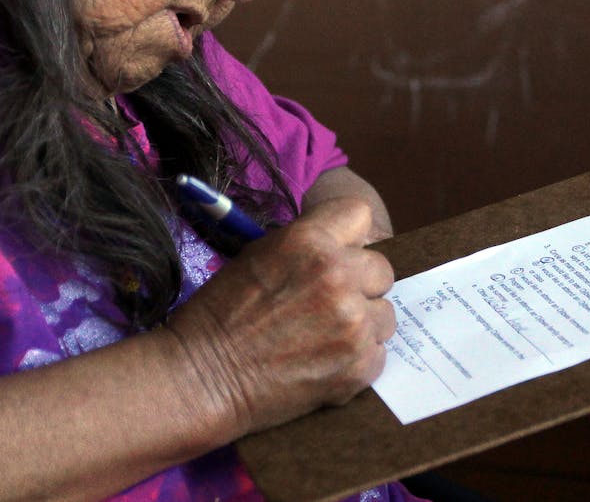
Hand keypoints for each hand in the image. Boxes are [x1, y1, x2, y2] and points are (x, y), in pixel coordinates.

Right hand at [164, 196, 396, 434]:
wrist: (204, 376)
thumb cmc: (222, 314)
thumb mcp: (260, 254)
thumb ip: (310, 245)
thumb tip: (347, 246)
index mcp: (310, 241)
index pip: (360, 214)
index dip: (350, 236)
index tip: (341, 253)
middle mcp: (337, 276)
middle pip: (382, 268)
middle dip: (361, 284)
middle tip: (331, 302)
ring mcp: (352, 322)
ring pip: (385, 313)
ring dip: (363, 324)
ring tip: (326, 336)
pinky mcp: (359, 365)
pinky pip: (379, 352)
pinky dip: (357, 359)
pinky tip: (324, 362)